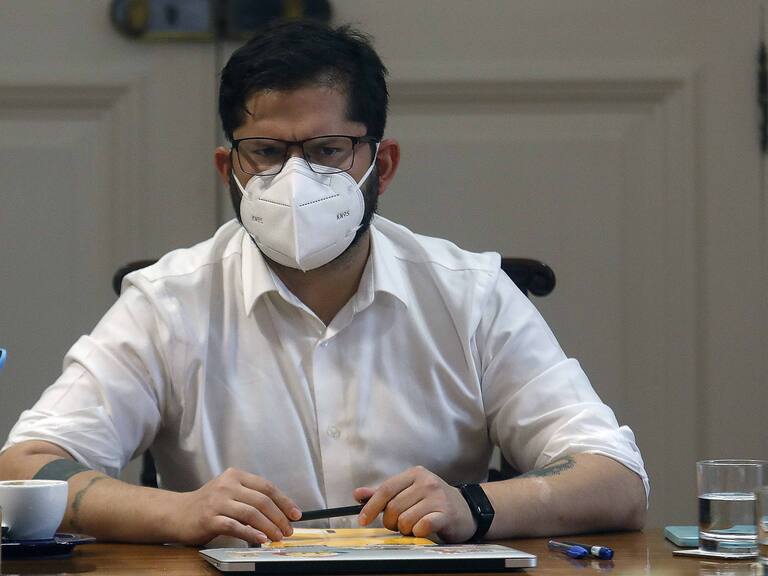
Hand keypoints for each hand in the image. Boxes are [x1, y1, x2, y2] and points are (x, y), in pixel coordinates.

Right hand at [175, 468, 300, 544]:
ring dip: (269, 527)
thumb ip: (250, 498)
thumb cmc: (208, 505)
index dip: (284, 501)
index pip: (267, 487)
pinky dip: (250, 533)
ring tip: (278, 537)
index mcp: (236, 476)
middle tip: (288, 530)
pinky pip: (235, 526)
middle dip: (279, 517)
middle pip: (262, 500)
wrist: (176, 513)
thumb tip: (280, 513)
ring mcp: (217, 501)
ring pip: (251, 513)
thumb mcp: (230, 493)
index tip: (296, 514)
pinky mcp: (209, 518)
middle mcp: (227, 485)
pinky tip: (260, 539)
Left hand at [354, 466, 475, 542]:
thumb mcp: (409, 491)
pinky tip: (423, 530)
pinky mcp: (446, 513)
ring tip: (413, 526)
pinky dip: (418, 532)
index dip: (371, 506)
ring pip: (405, 520)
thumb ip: (384, 493)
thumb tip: (358, 494)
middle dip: (390, 522)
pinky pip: (422, 526)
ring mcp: (438, 497)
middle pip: (393, 507)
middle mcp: (427, 482)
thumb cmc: (433, 502)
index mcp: (415, 474)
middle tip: (398, 525)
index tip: (362, 520)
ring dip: (405, 530)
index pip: (386, 489)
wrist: (467, 510)